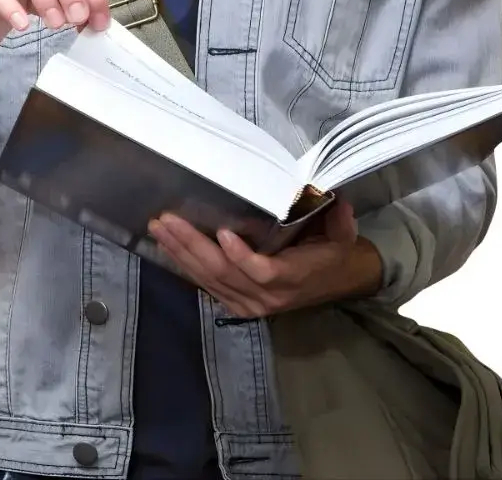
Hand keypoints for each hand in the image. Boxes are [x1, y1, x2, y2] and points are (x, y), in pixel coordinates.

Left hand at [148, 198, 383, 317]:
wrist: (334, 282)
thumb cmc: (333, 253)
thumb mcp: (342, 235)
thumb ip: (339, 220)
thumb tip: (335, 198)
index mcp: (292, 277)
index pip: (263, 272)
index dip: (241, 256)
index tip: (223, 232)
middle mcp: (266, 296)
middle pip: (223, 273)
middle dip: (192, 245)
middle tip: (168, 220)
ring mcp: (249, 303)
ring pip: (209, 279)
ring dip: (181, 253)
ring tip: (159, 228)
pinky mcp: (236, 303)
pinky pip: (206, 285)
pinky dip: (185, 265)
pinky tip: (167, 246)